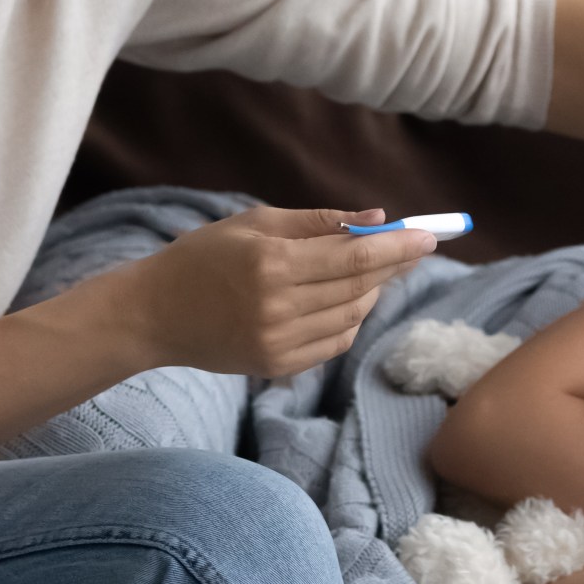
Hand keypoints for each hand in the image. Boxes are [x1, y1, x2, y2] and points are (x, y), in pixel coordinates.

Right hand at [105, 206, 434, 377]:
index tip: (428, 236)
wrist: (154, 314)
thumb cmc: (204, 257)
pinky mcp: (276, 366)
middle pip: (359, 286)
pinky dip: (350, 319)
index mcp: (272, 263)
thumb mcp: (255, 222)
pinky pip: (334, 342)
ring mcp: (278, 341)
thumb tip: (375, 217)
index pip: (354, 256)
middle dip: (394, 266)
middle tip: (415, 249)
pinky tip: (346, 300)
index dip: (397, 247)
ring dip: (372, 292)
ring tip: (370, 271)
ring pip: (352, 316)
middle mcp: (278, 306)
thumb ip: (318, 220)